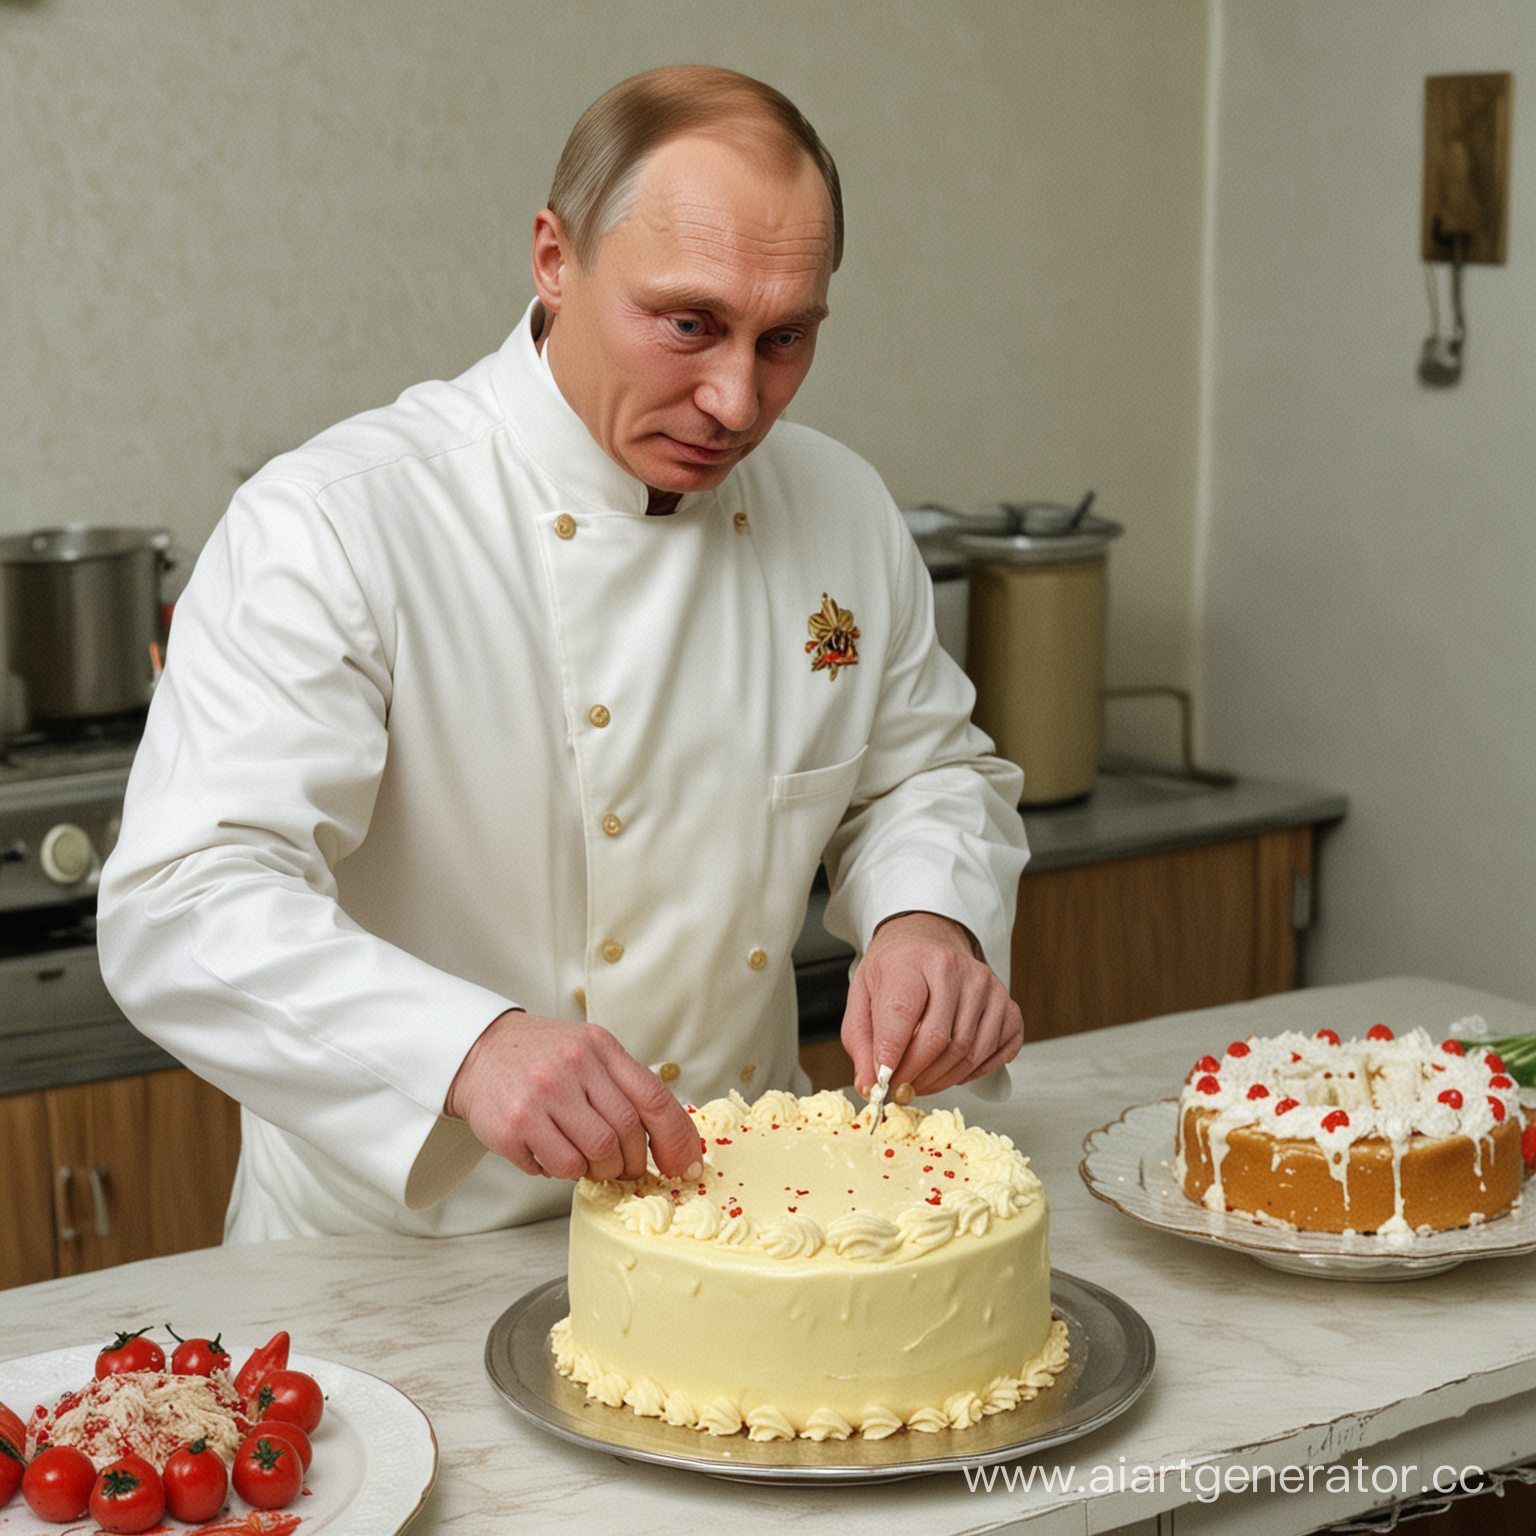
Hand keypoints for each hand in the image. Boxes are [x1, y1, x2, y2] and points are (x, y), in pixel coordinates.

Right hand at [445, 1012, 701, 1182]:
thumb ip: (626, 1085)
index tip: (685, 1166)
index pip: (653, 1098)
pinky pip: (556, 1167)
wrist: (479, 1051)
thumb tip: (674, 1137)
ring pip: (594, 1155)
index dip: (676, 1139)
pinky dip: (562, 1170)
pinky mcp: (513, 1125)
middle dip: (631, 1162)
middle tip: (622, 1167)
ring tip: (585, 1158)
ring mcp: (541, 1096)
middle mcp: (572, 1066)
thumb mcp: (590, 1052)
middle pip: (626, 1134)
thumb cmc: (543, 1057)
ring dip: (598, 1169)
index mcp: (600, 1047)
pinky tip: (551, 1153)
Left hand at [840, 912, 1022, 1099]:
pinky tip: (955, 1069)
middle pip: (938, 1039)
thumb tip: (869, 1086)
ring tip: (923, 1082)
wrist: (928, 946)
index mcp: (909, 961)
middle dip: (916, 1076)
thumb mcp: (863, 999)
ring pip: (968, 1052)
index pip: (901, 1013)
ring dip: (943, 1080)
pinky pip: (999, 1052)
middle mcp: (952, 968)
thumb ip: (862, 1044)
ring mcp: (985, 985)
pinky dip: (975, 1072)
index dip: (891, 1056)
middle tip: (901, 1089)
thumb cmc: (895, 973)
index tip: (882, 1081)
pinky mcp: (1007, 1003)